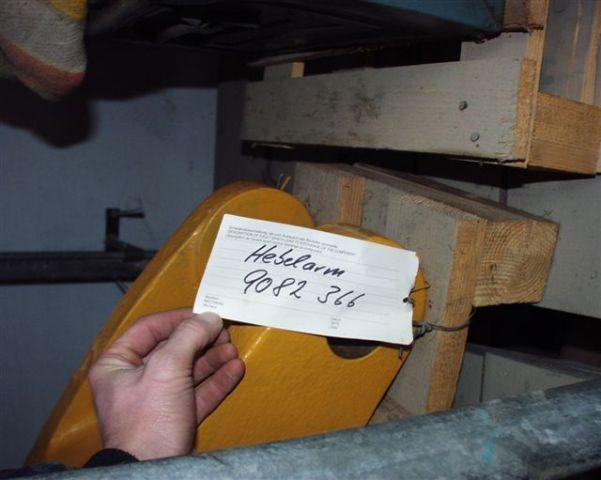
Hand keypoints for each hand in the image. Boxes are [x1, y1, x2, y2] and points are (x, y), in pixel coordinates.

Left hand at [88, 309, 244, 459]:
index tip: (205, 313)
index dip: (178, 317)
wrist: (153, 473)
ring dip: (212, 359)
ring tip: (232, 350)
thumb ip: (189, 336)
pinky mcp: (175, 419)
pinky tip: (234, 370)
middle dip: (201, 340)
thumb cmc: (148, 420)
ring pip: (187, 371)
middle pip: (172, 349)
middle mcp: (134, 380)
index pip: (149, 328)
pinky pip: (197, 393)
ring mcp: (155, 401)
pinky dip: (216, 381)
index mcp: (117, 365)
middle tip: (223, 332)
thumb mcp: (166, 368)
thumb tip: (209, 317)